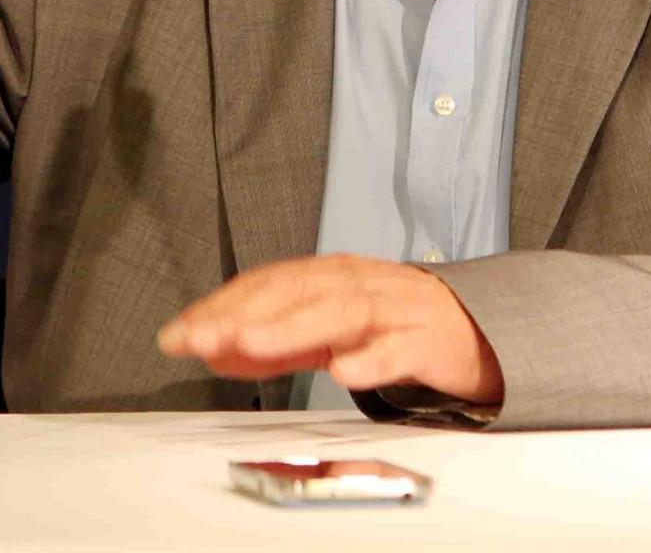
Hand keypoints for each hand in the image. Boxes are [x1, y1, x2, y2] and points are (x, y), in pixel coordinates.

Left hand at [156, 254, 503, 404]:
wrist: (472, 327)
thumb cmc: (390, 324)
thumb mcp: (324, 331)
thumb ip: (272, 341)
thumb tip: (212, 349)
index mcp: (326, 278)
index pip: (264, 284)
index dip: (219, 306)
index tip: (178, 332)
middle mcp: (353, 284)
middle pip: (292, 292)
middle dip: (239, 315)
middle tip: (196, 338)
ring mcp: (391, 309)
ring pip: (338, 312)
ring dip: (290, 328)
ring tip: (249, 345)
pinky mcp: (427, 341)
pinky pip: (398, 349)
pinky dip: (370, 359)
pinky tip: (344, 372)